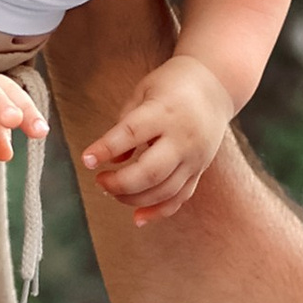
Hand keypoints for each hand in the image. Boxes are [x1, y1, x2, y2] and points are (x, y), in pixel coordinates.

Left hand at [80, 55, 236, 225]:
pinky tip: (137, 218)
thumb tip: (112, 163)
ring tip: (111, 191)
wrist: (215, 85)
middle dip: (120, 183)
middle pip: (151, 172)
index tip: (87, 160)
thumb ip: (124, 126)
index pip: (131, 134)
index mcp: (165, 112)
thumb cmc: (171, 85)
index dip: (106, 149)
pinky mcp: (199, 170)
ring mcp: (194, 158)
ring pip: (164, 191)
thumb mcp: (143, 93)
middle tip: (100, 180)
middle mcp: (183, 138)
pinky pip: (180, 197)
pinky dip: (158, 211)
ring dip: (133, 199)